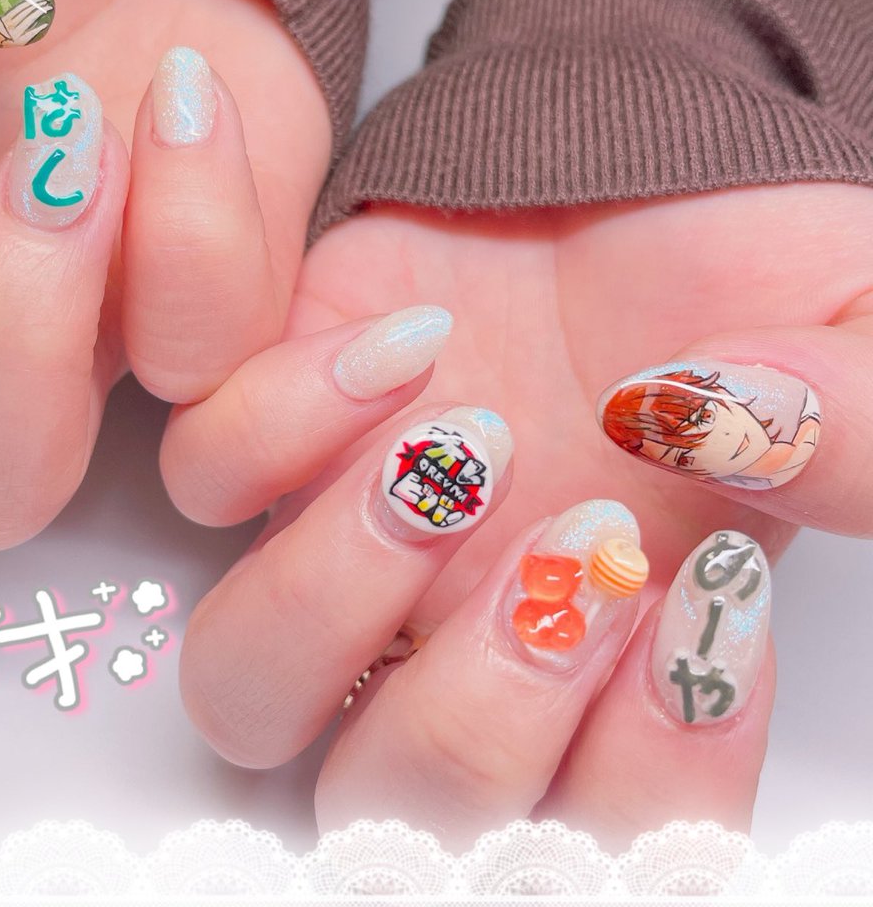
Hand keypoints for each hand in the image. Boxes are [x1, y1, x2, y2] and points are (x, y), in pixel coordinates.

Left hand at [168, 177, 872, 841]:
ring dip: (333, 588)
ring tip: (461, 441)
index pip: (581, 850)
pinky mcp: (275, 418)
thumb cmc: (740, 277)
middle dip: (473, 717)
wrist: (628, 169)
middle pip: (386, 808)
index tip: (693, 606)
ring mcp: (345, 538)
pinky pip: (201, 476)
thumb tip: (743, 424)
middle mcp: (452, 635)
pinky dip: (281, 419)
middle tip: (572, 549)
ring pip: (242, 683)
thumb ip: (855, 430)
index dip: (641, 782)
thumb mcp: (856, 345)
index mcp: (604, 669)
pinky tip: (412, 338)